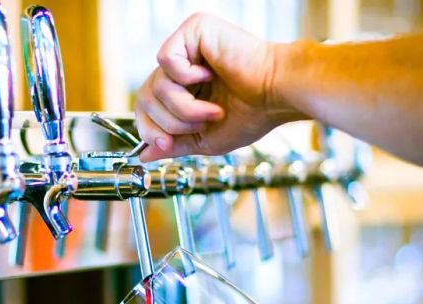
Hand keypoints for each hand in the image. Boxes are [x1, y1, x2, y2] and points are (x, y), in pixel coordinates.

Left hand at [134, 13, 303, 161]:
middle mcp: (183, 65)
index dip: (150, 130)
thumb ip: (175, 145)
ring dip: (184, 107)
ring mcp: (187, 45)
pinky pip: (166, 59)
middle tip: (201, 125)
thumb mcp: (205, 139)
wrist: (277, 96)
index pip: (146, 107)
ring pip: (156, 85)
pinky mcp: (193, 29)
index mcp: (185, 88)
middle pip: (145, 99)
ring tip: (215, 109)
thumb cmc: (253, 115)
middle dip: (169, 123)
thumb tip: (144, 156)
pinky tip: (211, 74)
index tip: (166, 145)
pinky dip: (186, 77)